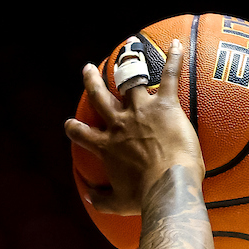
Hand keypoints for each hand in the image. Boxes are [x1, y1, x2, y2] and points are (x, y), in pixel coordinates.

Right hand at [66, 38, 203, 214]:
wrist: (166, 187)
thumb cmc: (144, 198)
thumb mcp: (118, 203)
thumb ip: (101, 200)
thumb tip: (88, 197)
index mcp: (107, 146)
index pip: (82, 134)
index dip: (74, 128)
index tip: (71, 124)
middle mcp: (119, 124)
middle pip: (100, 97)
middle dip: (92, 82)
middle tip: (87, 70)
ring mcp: (141, 111)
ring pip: (128, 80)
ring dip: (126, 63)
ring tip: (126, 49)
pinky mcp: (164, 105)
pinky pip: (169, 77)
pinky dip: (174, 60)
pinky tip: (178, 45)